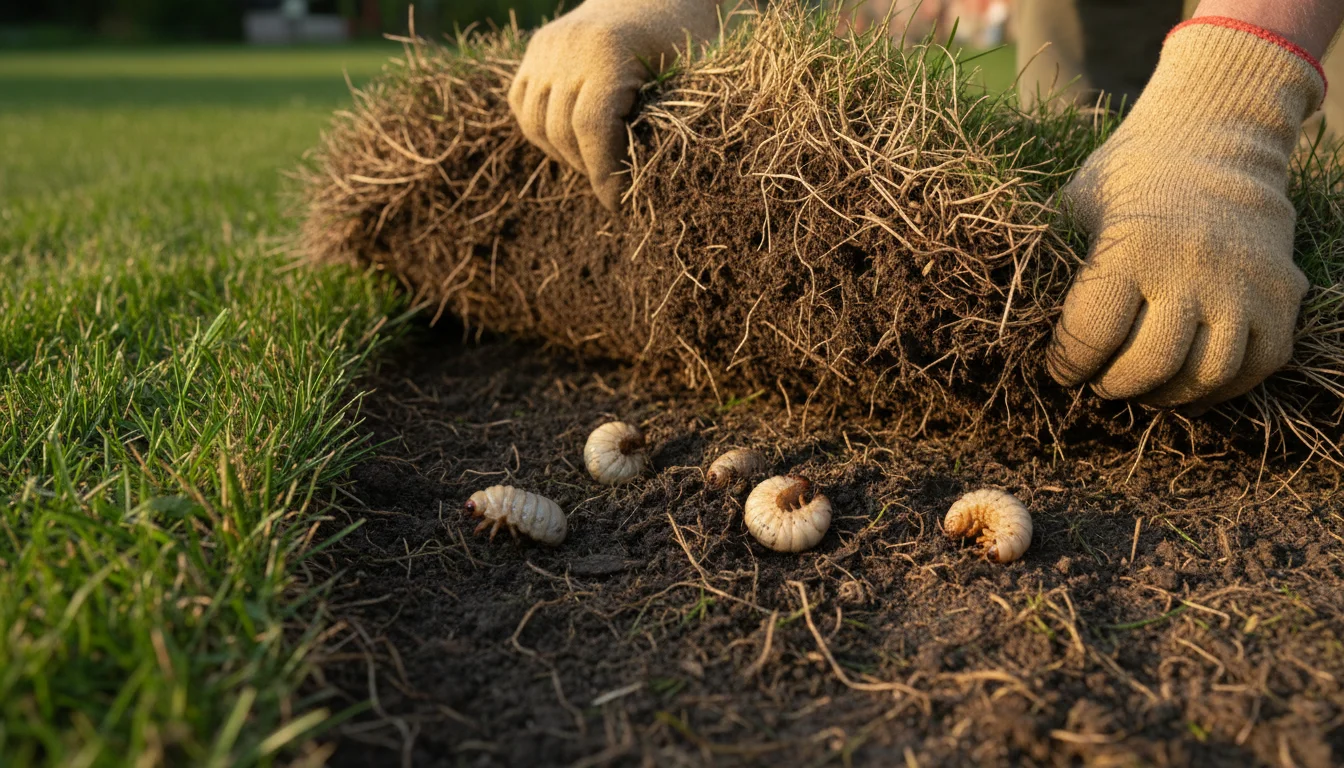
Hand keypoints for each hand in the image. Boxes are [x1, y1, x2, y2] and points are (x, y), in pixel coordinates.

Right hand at [508, 0, 718, 209]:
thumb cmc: (684, 38)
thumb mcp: (689, 77)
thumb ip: (666, 124)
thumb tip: (652, 190)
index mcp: (608, 52)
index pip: (592, 128)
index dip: (603, 174)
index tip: (618, 203)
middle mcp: (568, 47)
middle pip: (560, 130)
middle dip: (587, 168)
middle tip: (613, 188)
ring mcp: (546, 47)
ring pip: (535, 123)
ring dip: (563, 154)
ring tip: (594, 164)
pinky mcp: (535, 49)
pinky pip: (523, 105)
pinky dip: (542, 131)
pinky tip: (572, 142)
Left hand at [1047, 19, 1321, 407]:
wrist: (1216, 141)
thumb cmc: (1128, 179)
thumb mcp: (1078, 203)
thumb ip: (1053, 257)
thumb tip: (1006, 315)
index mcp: (1134, 246)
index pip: (1092, 334)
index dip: (1068, 364)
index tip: (1060, 370)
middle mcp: (1192, 268)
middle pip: (1150, 364)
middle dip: (1113, 386)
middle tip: (1099, 383)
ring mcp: (1244, 285)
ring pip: (1204, 375)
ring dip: (1164, 396)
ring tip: (1141, 387)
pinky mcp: (1281, 296)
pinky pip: (1254, 367)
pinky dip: (1216, 390)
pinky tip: (1184, 386)